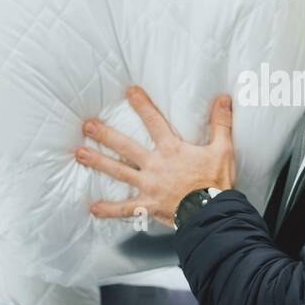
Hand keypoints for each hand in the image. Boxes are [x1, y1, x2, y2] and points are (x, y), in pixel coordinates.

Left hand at [78, 86, 235, 228]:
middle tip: (87, 125)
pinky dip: (108, 210)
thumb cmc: (216, 182)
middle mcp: (155, 165)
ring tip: (79, 153)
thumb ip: (221, 123)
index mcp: (171, 149)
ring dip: (98, 162)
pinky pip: (124, 209)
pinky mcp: (147, 205)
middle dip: (105, 134)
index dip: (142, 105)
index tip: (129, 91)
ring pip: (118, 172)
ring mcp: (148, 186)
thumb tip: (224, 99)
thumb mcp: (222, 149)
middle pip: (126, 146)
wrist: (212, 212)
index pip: (154, 121)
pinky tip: (92, 208)